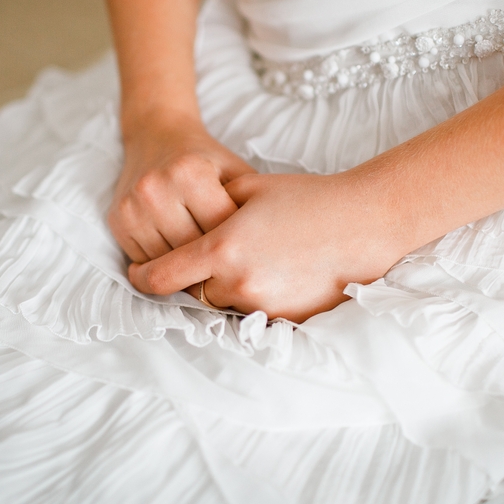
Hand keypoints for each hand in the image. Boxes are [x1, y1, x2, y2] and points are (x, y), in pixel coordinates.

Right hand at [109, 113, 255, 262]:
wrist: (156, 136)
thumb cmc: (205, 158)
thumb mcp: (235, 170)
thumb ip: (251, 204)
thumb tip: (269, 249)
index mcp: (189, 172)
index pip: (219, 229)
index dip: (239, 247)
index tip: (253, 257)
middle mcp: (155, 188)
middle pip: (192, 249)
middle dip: (215, 264)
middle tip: (233, 273)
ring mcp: (132, 206)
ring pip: (167, 261)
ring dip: (188, 271)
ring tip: (208, 270)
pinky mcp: (117, 220)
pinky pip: (145, 261)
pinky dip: (164, 266)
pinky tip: (181, 262)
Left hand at [128, 172, 408, 322]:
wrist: (365, 224)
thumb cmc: (309, 198)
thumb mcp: (252, 185)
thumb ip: (212, 200)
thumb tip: (187, 211)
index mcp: (222, 247)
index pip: (161, 276)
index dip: (142, 278)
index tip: (137, 274)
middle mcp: (237, 283)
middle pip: (193, 292)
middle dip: (194, 277)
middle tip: (205, 260)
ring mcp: (264, 305)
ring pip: (225, 303)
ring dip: (226, 288)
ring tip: (249, 261)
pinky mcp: (287, 318)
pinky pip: (255, 313)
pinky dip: (255, 297)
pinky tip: (273, 273)